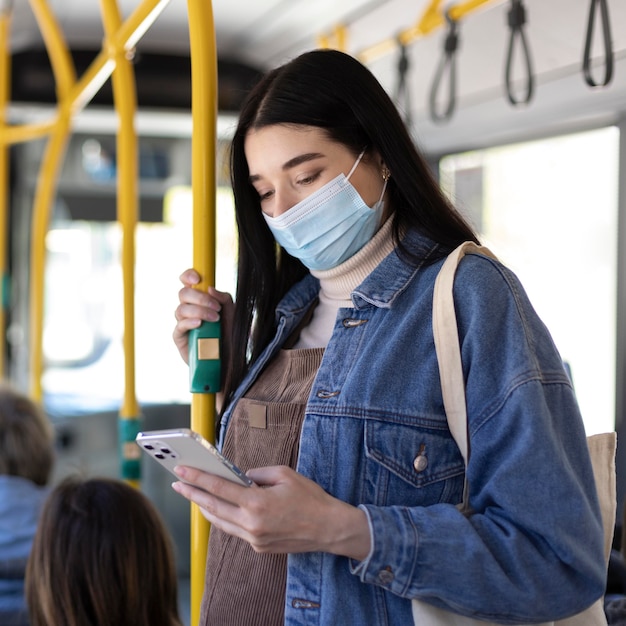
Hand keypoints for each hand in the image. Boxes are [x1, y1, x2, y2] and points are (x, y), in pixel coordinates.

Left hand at [171, 465, 370, 560]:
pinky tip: (220, 509)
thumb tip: (241, 477)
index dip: (197, 478)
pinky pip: (235, 530)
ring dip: (205, 508)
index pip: (218, 488)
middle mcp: (251, 524)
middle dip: (192, 494)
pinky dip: (224, 518)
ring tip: (195, 495)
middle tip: (178, 484)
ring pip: (220, 522)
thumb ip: (257, 474)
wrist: (328, 528)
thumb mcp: (284, 474)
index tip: (181, 471)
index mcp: (256, 503)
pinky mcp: (259, 547)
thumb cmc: (310, 498)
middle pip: (212, 507)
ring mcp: (254, 539)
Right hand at [172, 269, 233, 364]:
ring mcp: (183, 323)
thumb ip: (224, 298)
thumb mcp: (232, 313)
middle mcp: (189, 309)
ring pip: (181, 309)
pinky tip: (199, 324)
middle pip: (183, 293)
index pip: (187, 282)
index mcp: (200, 300)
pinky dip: (189, 322)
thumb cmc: (230, 334)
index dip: (188, 275)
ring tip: (215, 319)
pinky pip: (179, 326)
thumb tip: (210, 288)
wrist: (230, 358)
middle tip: (216, 308)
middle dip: (199, 298)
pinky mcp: (180, 338)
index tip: (198, 279)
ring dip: (199, 311)